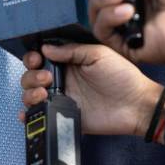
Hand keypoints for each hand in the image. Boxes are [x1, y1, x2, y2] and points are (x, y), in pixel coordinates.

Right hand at [21, 45, 162, 137]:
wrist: (135, 105)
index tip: (36, 57)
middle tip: (45, 77)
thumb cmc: (123, 77)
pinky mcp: (64, 116)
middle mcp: (63, 79)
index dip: (33, 56)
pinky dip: (30, 115)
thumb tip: (46, 47)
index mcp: (70, 62)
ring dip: (30, 92)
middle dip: (31, 75)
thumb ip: (72, 50)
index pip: (42, 57)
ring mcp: (62, 99)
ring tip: (43, 92)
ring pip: (32, 95)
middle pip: (32, 76)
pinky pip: (41, 116)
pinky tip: (30, 112)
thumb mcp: (98, 54)